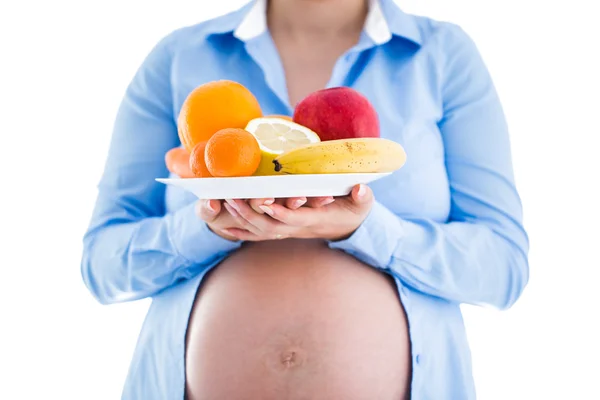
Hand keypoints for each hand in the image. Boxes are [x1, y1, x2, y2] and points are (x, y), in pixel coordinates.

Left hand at [221, 184, 373, 240]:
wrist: (348, 228)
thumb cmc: (354, 212)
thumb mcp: (362, 205)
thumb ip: (363, 197)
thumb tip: (361, 188)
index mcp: (316, 220)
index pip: (296, 218)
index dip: (281, 213)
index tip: (265, 202)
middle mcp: (299, 229)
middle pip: (271, 227)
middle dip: (251, 214)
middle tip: (232, 198)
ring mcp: (290, 231)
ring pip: (262, 231)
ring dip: (243, 218)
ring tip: (225, 202)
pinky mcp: (284, 231)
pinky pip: (259, 235)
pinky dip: (242, 230)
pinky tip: (224, 224)